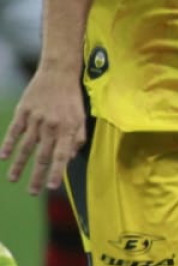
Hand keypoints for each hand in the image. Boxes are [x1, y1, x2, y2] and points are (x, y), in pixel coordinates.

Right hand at [1, 68, 87, 195]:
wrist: (59, 73)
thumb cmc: (72, 97)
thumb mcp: (82, 117)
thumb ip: (78, 138)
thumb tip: (70, 158)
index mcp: (68, 129)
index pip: (62, 156)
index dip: (56, 172)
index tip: (51, 187)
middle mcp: (51, 126)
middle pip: (42, 156)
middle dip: (37, 176)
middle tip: (32, 192)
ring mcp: (36, 119)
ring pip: (26, 146)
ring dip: (19, 165)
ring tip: (13, 180)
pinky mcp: (24, 111)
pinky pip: (14, 130)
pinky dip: (8, 144)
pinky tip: (4, 157)